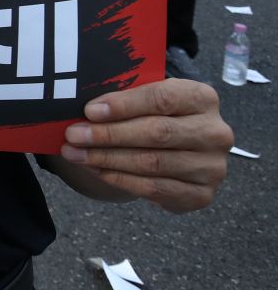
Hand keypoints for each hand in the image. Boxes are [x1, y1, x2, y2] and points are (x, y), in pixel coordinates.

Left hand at [60, 79, 231, 212]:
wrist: (180, 143)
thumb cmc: (154, 111)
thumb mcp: (146, 94)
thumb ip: (123, 96)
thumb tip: (85, 111)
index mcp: (202, 97)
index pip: (161, 99)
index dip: (123, 105)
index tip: (89, 111)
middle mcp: (214, 133)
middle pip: (156, 133)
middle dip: (108, 135)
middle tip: (74, 136)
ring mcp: (212, 167)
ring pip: (153, 163)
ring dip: (107, 160)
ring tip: (76, 154)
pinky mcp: (202, 195)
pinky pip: (155, 188)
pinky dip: (121, 179)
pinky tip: (97, 170)